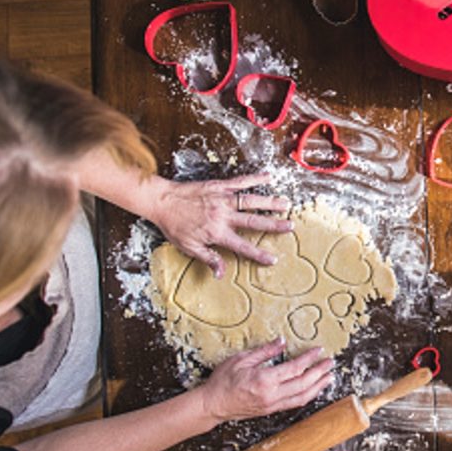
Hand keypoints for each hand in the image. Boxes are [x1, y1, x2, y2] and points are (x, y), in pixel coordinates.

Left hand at [151, 173, 292, 277]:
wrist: (161, 201)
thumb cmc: (173, 225)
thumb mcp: (188, 247)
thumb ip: (208, 258)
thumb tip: (221, 273)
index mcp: (216, 233)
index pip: (242, 246)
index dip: (258, 254)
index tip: (272, 259)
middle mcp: (223, 215)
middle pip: (253, 221)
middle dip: (274, 224)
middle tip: (290, 226)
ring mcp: (222, 199)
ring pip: (251, 201)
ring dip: (270, 202)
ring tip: (286, 203)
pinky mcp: (219, 186)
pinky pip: (240, 182)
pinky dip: (255, 178)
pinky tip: (268, 177)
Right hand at [198, 338, 333, 422]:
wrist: (212, 405)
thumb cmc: (223, 381)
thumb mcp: (241, 359)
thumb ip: (264, 351)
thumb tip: (282, 342)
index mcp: (264, 380)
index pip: (294, 368)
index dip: (309, 359)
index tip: (318, 350)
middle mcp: (271, 395)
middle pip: (303, 384)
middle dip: (319, 373)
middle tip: (330, 363)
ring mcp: (272, 405)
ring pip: (302, 397)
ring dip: (318, 387)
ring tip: (329, 377)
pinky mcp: (271, 410)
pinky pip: (294, 403)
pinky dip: (307, 396)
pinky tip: (313, 390)